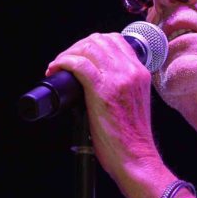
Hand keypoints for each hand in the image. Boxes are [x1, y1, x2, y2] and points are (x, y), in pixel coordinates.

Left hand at [45, 32, 162, 185]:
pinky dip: (63, 62)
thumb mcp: (133, 103)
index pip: (116, 41)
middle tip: (65, 60)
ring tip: (59, 65)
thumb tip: (94, 81)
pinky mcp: (103, 89)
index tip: (81, 55)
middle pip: (99, 40)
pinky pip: (78, 63)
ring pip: (88, 48)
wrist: (136, 157)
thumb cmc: (131, 139)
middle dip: (77, 46)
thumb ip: (122, 87)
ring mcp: (118, 79)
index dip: (93, 44)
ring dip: (68, 53)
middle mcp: (132, 71)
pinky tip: (55, 69)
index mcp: (140, 73)